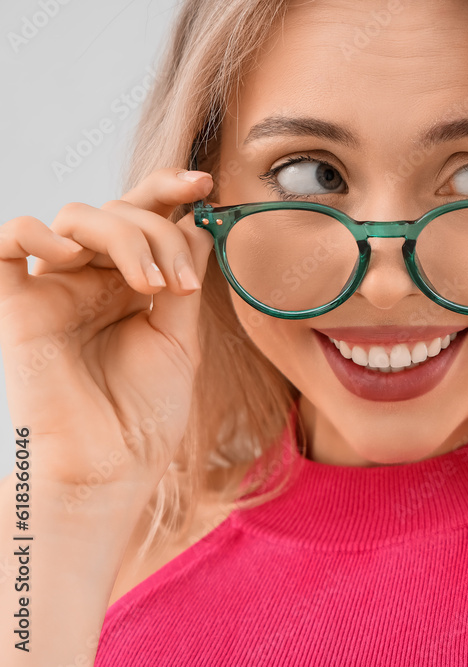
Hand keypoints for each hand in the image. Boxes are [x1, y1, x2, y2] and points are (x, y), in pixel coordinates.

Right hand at [0, 168, 215, 506]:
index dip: (169, 189)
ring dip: (123, 237)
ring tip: (150, 287)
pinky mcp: (15, 304)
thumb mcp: (180, 336)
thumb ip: (184, 276)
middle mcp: (91, 278)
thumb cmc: (146, 412)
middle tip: (178, 282)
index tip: (204, 184)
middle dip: (159, 231)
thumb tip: (198, 221)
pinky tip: (75, 259)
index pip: (143, 216)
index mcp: (131, 283)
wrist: (111, 466)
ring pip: (76, 216)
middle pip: (118, 211)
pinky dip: (39, 233)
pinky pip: (7, 241)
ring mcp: (53, 287)